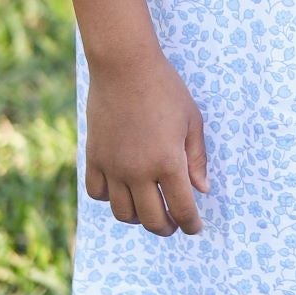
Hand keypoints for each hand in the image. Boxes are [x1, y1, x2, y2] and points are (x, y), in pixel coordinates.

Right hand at [83, 46, 208, 235]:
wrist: (124, 67)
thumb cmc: (165, 89)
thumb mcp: (192, 120)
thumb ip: (196, 158)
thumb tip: (201, 190)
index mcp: (168, 162)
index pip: (182, 209)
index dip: (191, 224)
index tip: (194, 228)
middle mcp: (139, 171)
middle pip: (152, 219)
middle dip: (167, 227)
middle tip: (173, 224)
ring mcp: (113, 166)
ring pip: (123, 213)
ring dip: (139, 218)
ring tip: (149, 209)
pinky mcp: (94, 157)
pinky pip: (97, 193)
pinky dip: (110, 198)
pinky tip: (122, 189)